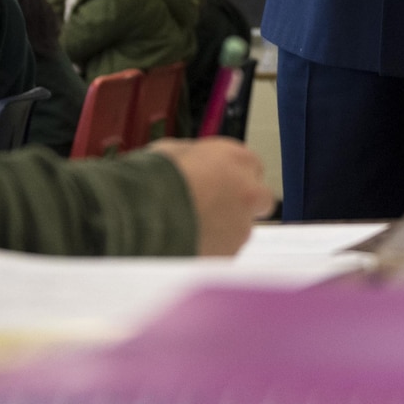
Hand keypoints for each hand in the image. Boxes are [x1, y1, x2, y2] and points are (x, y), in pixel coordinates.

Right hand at [151, 137, 274, 255]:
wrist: (144, 216)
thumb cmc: (155, 179)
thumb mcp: (174, 150)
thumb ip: (195, 156)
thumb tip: (192, 162)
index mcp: (238, 158)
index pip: (252, 167)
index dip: (234, 176)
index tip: (220, 183)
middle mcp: (249, 190)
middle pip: (259, 199)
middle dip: (242, 204)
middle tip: (215, 208)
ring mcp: (242, 225)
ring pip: (241, 228)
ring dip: (223, 228)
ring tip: (189, 227)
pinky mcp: (230, 253)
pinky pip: (224, 250)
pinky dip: (211, 248)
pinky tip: (186, 242)